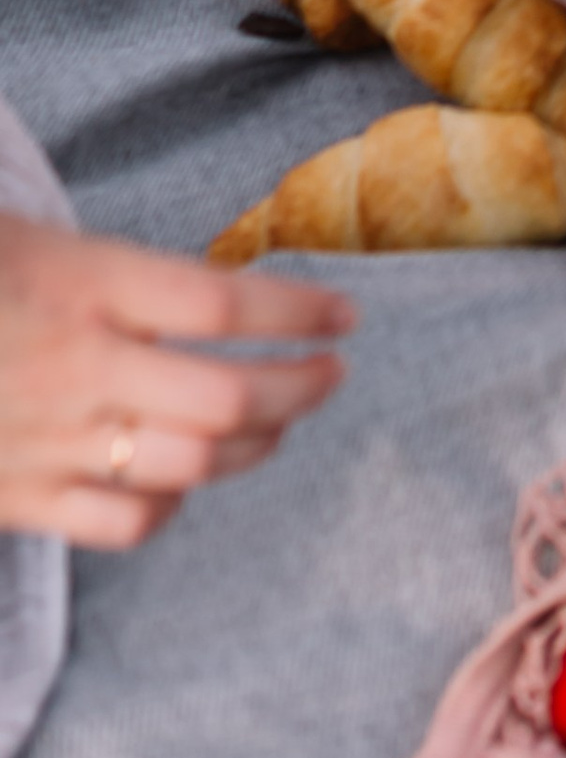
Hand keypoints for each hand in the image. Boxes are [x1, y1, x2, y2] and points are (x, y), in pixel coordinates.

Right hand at [0, 216, 353, 546]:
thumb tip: (211, 287)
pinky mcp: (21, 498)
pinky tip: (186, 475)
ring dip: (257, 443)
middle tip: (332, 370)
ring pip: (193, 465)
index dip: (299, 312)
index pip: (222, 305)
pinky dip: (174, 503)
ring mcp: (51, 442)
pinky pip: (127, 523)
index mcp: (83, 284)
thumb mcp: (33, 234)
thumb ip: (119, 265)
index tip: (342, 313)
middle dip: (302, 386)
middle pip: (227, 398)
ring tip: (279, 420)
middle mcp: (78, 368)